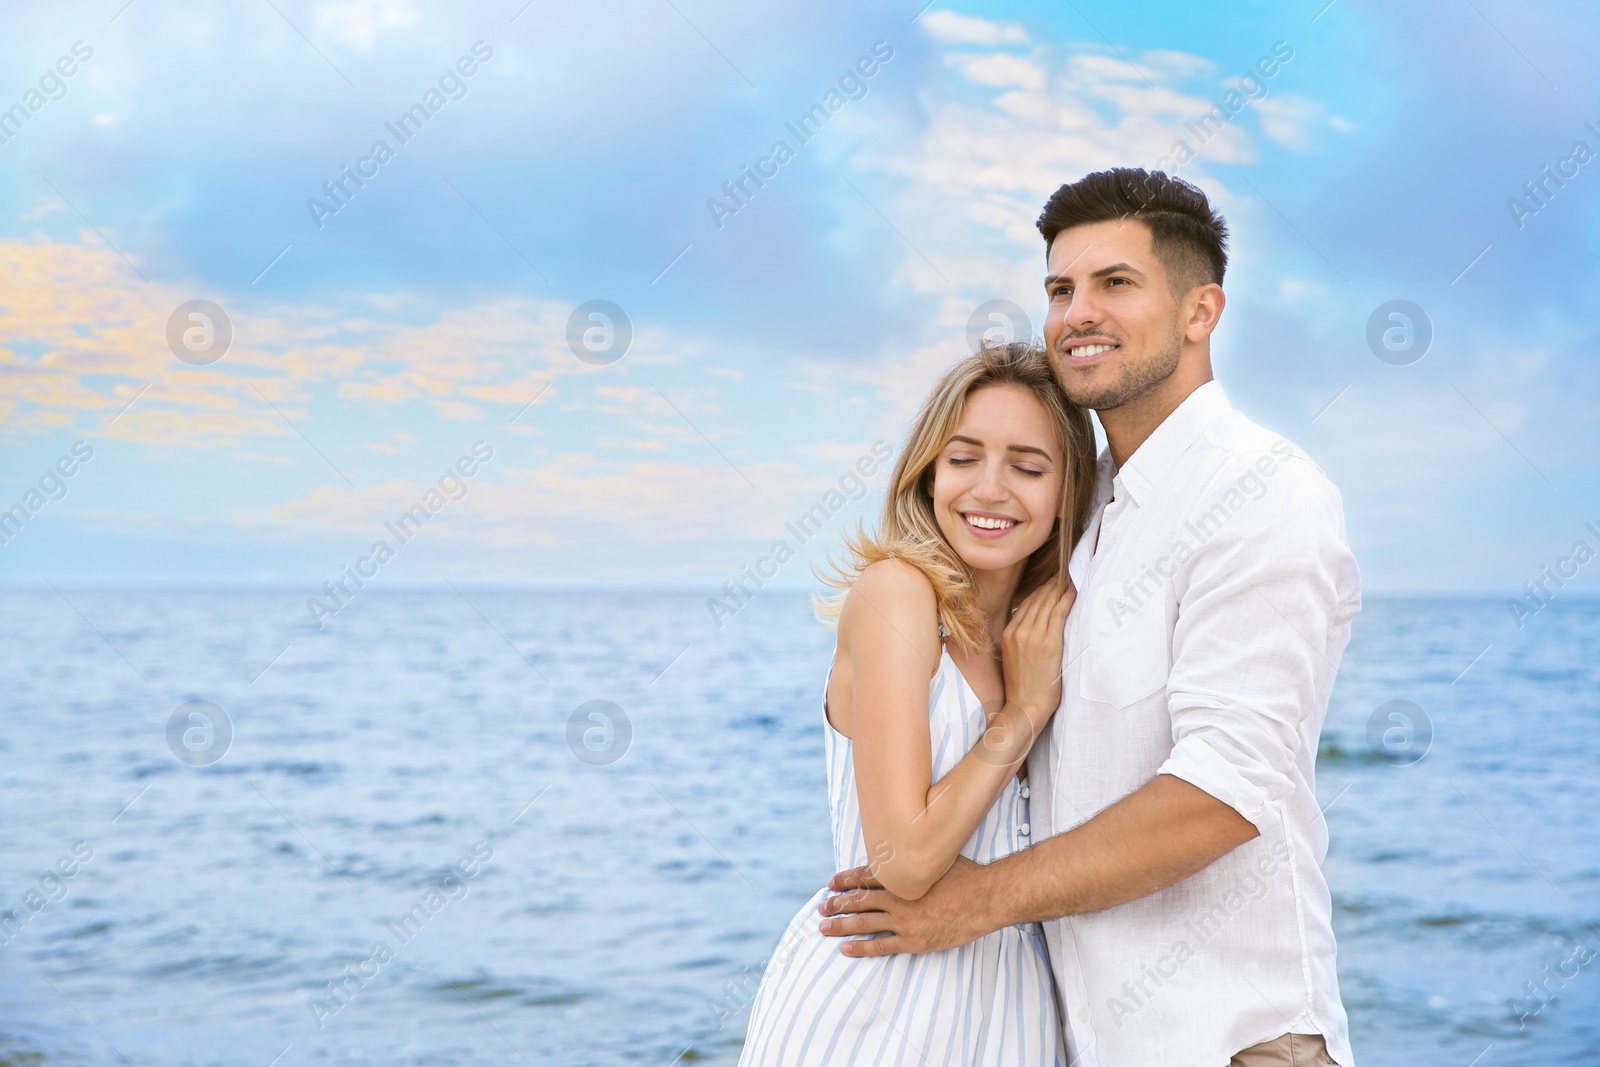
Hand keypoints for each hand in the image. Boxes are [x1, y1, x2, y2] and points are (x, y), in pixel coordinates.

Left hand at [817, 856, 991, 955]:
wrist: (984, 899)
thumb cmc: (966, 876)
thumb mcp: (937, 858)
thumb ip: (916, 858)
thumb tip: (906, 848)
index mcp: (901, 876)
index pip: (864, 876)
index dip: (845, 880)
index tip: (831, 883)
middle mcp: (898, 897)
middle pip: (859, 900)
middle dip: (837, 903)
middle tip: (821, 907)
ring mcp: (904, 921)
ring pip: (864, 923)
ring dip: (841, 925)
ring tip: (824, 927)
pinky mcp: (913, 941)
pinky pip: (881, 946)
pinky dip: (861, 948)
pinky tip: (845, 949)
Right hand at [1000, 579, 1074, 723]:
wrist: (1025, 706)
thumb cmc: (1023, 687)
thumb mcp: (1013, 657)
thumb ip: (1020, 639)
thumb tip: (1033, 627)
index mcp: (1008, 633)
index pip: (1027, 603)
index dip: (1042, 589)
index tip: (1053, 581)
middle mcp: (1018, 631)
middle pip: (1037, 599)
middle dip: (1052, 584)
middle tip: (1065, 573)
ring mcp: (1032, 636)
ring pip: (1048, 602)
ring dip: (1060, 587)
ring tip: (1070, 578)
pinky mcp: (1048, 643)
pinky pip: (1058, 613)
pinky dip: (1066, 599)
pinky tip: (1074, 591)